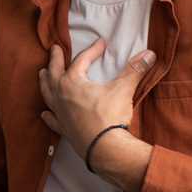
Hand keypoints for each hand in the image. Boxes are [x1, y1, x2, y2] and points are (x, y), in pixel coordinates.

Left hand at [37, 41, 153, 154]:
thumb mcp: (123, 89)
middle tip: (55, 48)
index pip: (81, 60)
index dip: (92, 50)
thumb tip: (149, 53)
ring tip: (42, 73)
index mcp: (72, 82)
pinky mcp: (63, 128)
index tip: (101, 43)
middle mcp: (60, 95)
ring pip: (47, 93)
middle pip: (55, 72)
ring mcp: (59, 113)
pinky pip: (52, 119)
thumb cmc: (111, 116)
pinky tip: (45, 113)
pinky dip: (48, 115)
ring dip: (44, 81)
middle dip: (55, 59)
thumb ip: (134, 70)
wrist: (105, 148)